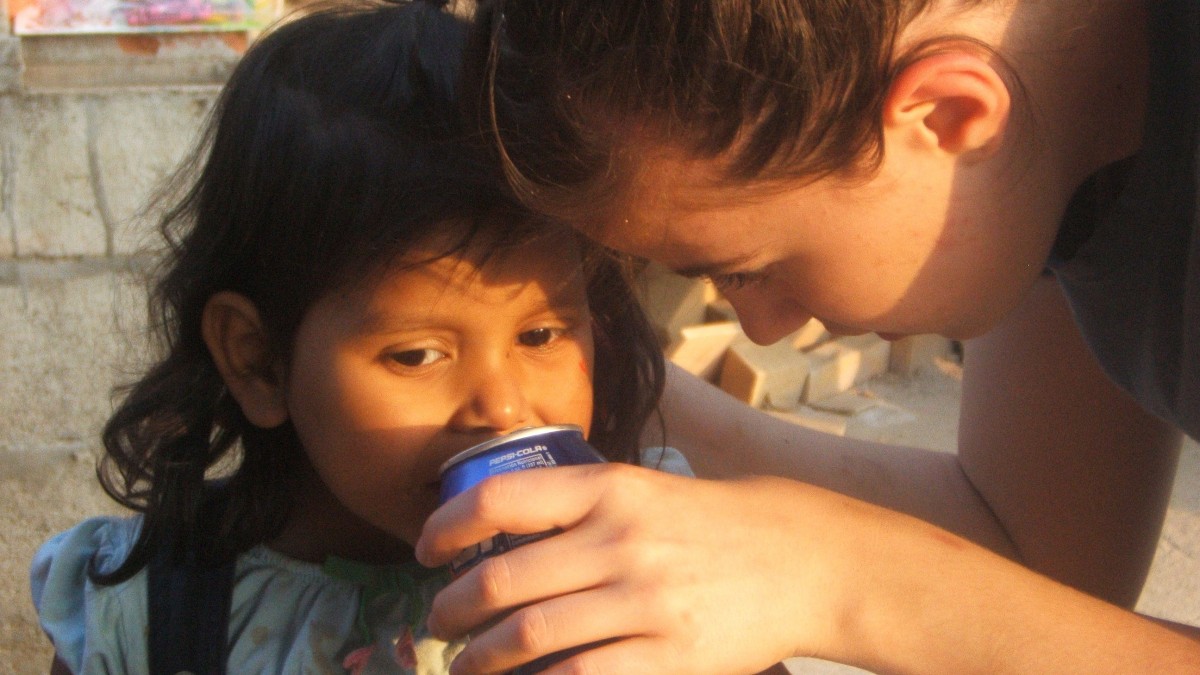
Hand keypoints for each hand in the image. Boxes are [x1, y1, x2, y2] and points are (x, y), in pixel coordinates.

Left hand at [416, 464, 869, 673]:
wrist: (798, 559)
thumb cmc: (708, 523)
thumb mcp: (646, 489)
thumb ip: (579, 505)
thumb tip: (497, 531)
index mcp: (611, 490)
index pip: (502, 499)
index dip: (447, 525)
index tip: (425, 550)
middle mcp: (621, 541)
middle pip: (502, 582)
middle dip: (452, 610)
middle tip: (441, 622)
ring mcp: (644, 603)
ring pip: (527, 637)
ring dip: (480, 659)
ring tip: (466, 664)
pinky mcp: (669, 658)